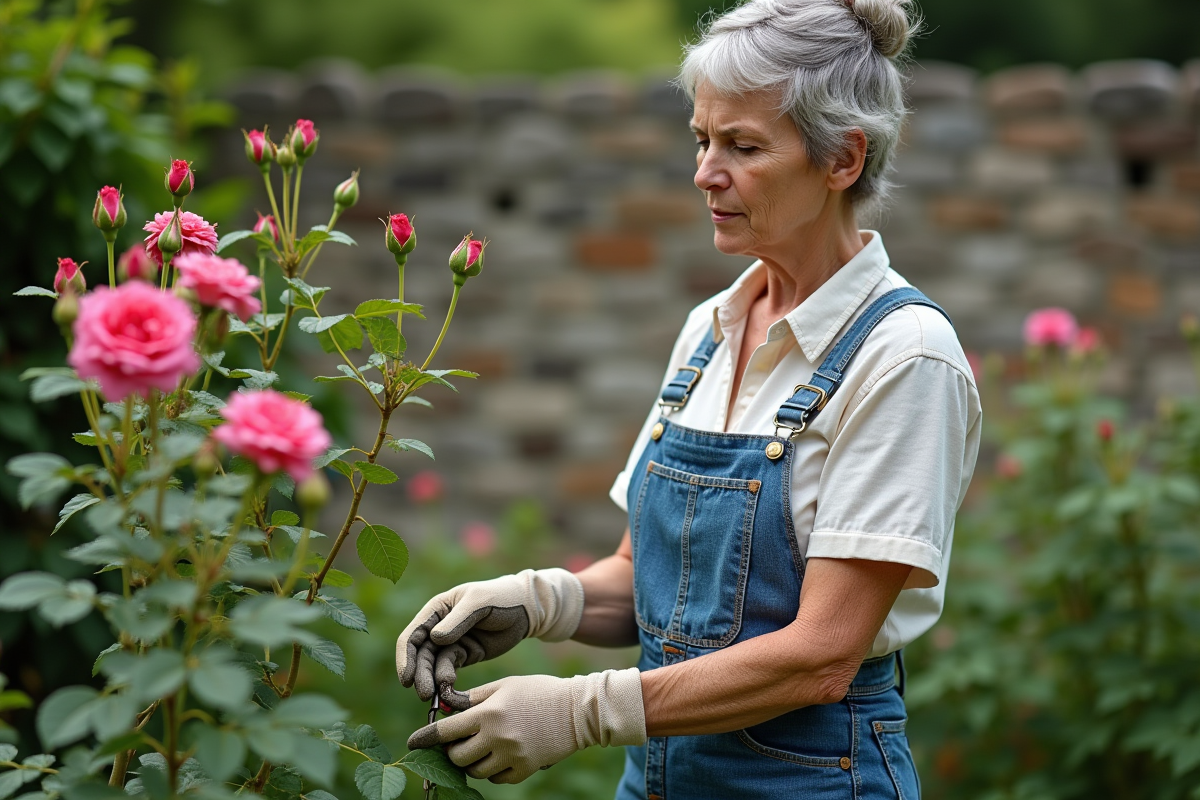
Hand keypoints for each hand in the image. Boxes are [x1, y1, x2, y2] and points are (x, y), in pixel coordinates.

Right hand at [394, 568, 584, 706]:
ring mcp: (451, 641)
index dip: (406, 658)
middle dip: (420, 675)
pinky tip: (449, 690)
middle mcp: (439, 626)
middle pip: (420, 654)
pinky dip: (446, 681)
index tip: (406, 679)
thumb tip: (435, 638)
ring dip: (432, 681)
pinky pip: (449, 670)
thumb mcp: (480, 602)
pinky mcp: (465, 654)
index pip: (413, 635)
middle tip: (424, 695)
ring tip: (438, 696)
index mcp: (437, 609)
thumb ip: (458, 619)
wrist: (528, 608)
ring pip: (433, 665)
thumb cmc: (502, 597)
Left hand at [407, 669, 645, 783]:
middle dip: (451, 751)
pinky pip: (496, 779)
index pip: (445, 731)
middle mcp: (496, 737)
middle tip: (458, 742)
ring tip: (481, 747)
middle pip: (456, 756)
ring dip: (471, 762)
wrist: (577, 710)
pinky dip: (493, 770)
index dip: (424, 738)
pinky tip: (500, 755)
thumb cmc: (538, 692)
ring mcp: (510, 756)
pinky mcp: (524, 769)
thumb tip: (446, 707)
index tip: (412, 743)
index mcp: (487, 712)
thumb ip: (473, 698)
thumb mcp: (504, 685)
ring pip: (475, 771)